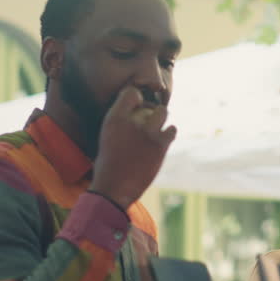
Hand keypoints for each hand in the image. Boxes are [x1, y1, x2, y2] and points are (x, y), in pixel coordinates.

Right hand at [90, 86, 176, 208]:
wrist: (114, 188)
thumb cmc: (108, 165)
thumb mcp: (107, 137)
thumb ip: (120, 123)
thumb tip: (136, 114)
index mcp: (114, 118)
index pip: (130, 92)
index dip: (136, 98)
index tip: (136, 107)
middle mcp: (131, 122)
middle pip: (150, 102)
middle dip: (152, 109)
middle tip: (150, 120)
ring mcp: (147, 133)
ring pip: (163, 112)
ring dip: (162, 119)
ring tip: (157, 129)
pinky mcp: (160, 146)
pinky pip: (172, 130)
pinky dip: (169, 133)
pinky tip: (162, 140)